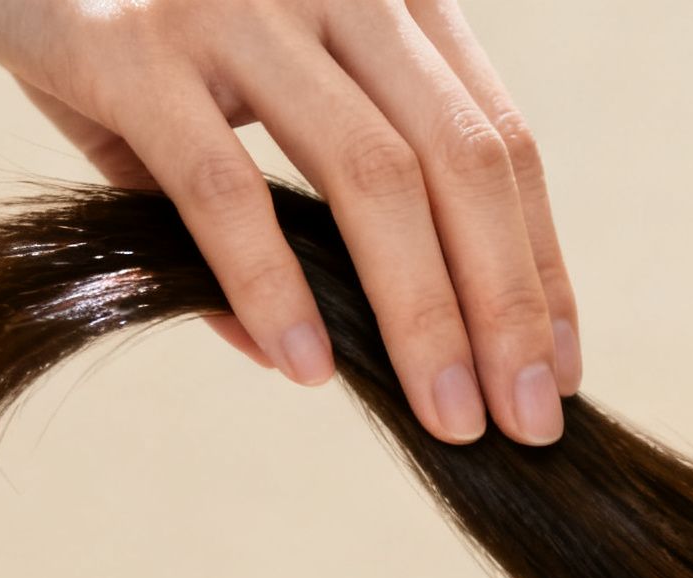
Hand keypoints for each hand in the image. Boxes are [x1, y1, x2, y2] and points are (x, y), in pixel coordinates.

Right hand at [0, 0, 581, 445]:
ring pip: (376, 178)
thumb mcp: (248, 85)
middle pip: (466, 165)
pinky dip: (276, 288)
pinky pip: (228, 188)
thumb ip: (298, 203)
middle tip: (527, 420)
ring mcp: (242, 9)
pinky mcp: (134, 46)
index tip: (559, 364)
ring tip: (447, 415)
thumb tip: (310, 358)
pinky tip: (307, 367)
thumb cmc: (132, 12)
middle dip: (509, 306)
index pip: (501, 141)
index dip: (541, 261)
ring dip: (424, 314)